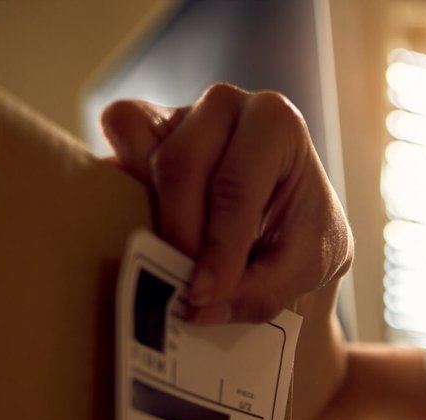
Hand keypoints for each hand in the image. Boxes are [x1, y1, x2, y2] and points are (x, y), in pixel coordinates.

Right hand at [100, 84, 351, 325]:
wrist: (291, 227)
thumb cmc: (304, 235)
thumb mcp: (309, 267)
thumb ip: (262, 290)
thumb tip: (198, 306)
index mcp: (277, 124)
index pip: (235, 185)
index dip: (218, 246)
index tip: (204, 293)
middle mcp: (225, 106)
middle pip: (181, 166)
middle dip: (181, 234)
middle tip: (186, 287)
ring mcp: (179, 114)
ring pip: (143, 152)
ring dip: (153, 215)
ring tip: (175, 261)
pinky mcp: (142, 133)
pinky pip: (116, 146)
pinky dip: (122, 189)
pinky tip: (148, 228)